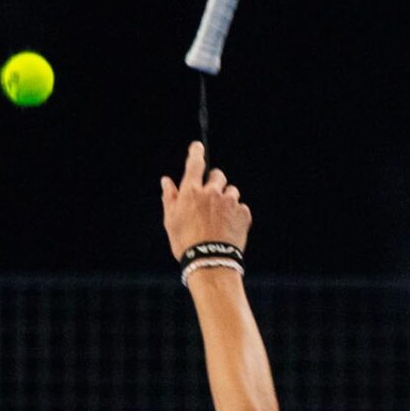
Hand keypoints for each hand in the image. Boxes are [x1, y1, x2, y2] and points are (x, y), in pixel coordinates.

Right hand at [161, 140, 249, 262]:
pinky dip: (236, 214)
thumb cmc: (186, 244)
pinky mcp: (243, 214)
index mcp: (191, 192)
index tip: (197, 147)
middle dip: (214, 183)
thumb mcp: (171, 221)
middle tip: (210, 198)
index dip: (196, 152)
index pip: (195, 163)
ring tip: (220, 219)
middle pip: (218, 175)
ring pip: (231, 191)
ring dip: (226, 199)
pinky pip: (241, 207)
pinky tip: (229, 228)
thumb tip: (166, 181)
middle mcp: (212, 192)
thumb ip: (170, 198)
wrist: (210, 263)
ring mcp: (229, 202)